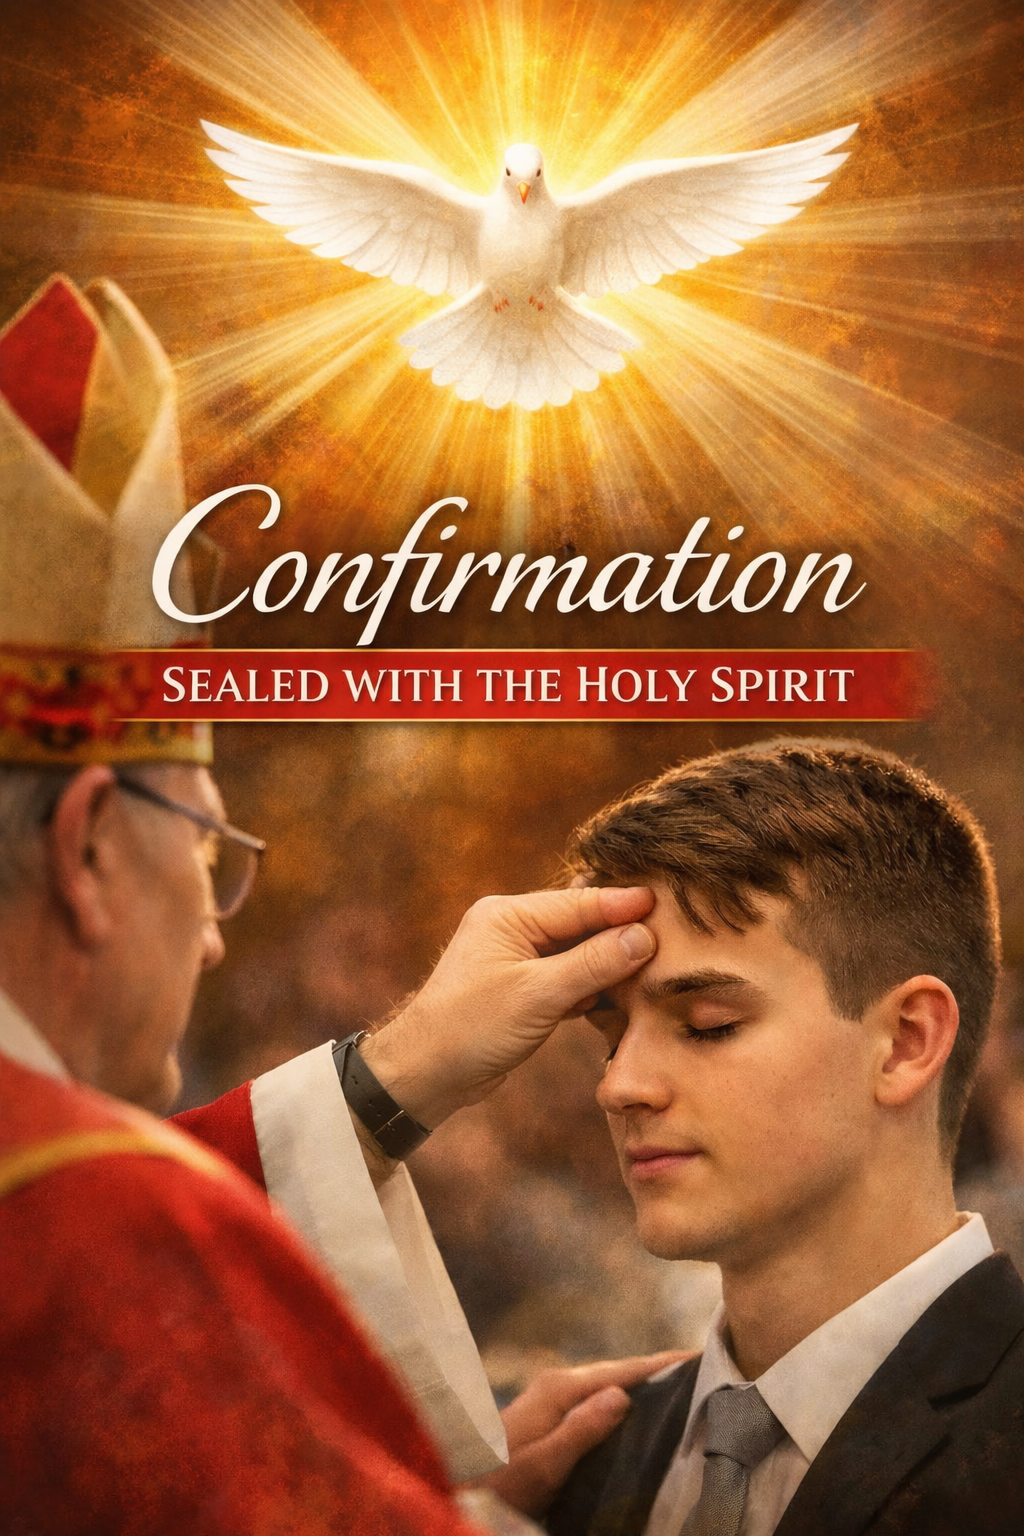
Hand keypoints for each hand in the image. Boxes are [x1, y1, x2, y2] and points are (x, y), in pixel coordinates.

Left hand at [360, 886, 654, 1129]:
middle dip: (622, 929)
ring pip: (577, 953)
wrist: (423, 1075)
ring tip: (658, 961)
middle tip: (673, 929)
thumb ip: (592, 964)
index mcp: (508, 916)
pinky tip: (623, 994)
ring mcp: (517, 961)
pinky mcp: (522, 992)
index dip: (624, 904)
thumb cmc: (470, 1028)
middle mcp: (513, 930)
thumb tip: (643, 937)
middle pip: (581, 923)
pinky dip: (593, 986)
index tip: (665, 901)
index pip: (579, 902)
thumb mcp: (537, 995)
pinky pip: (568, 979)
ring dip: (611, 961)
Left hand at [467, 1352, 691, 1517]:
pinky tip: (633, 1413)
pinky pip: (592, 1400)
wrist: (457, 1486)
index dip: (660, 1363)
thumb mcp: (543, 1465)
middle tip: (697, 1373)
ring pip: (604, 1385)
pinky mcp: (545, 1415)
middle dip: (654, 1371)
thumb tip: (623, 1394)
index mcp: (560, 1389)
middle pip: (616, 1372)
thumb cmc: (499, 1481)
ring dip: (638, 1385)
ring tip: (676, 1389)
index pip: (621, 1370)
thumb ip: (582, 1429)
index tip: (697, 1354)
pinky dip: (618, 1399)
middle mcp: (556, 1384)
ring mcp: (549, 1398)